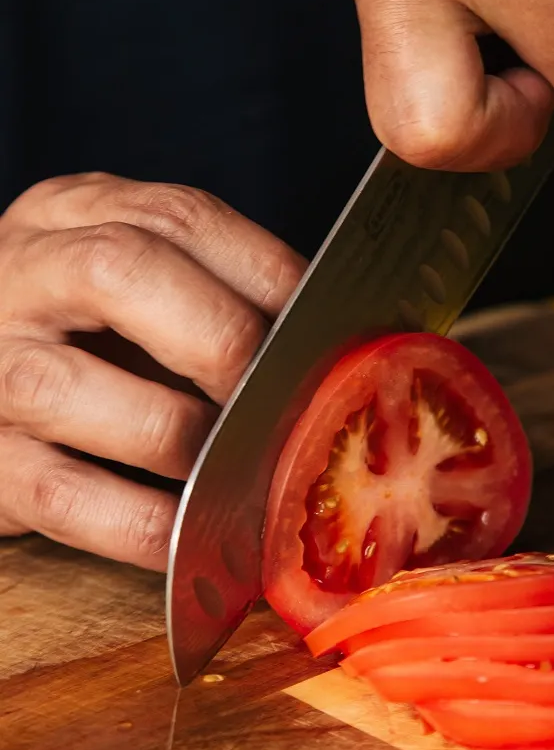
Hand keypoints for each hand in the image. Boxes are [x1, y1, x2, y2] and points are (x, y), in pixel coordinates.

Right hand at [0, 174, 305, 569]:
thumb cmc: (81, 337)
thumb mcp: (131, 285)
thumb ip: (207, 294)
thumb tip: (327, 349)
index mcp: (71, 213)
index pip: (180, 218)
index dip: (269, 277)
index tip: (327, 335)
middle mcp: (17, 273)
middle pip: (120, 271)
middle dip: (222, 341)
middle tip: (284, 400)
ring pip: (69, 386)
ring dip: (179, 435)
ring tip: (242, 468)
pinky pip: (61, 495)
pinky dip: (140, 523)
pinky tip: (195, 535)